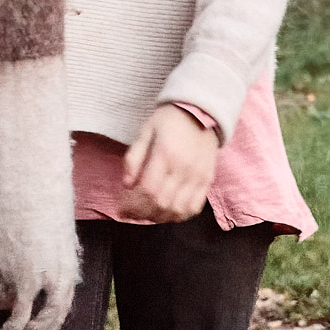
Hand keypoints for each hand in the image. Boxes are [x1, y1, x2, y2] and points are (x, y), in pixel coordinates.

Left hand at [116, 103, 220, 224]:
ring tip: (147, 214)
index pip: (148, 190)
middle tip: (131, 214)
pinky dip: (179, 216)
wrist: (200, 111)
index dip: (133, 205)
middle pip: (161, 203)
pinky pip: (194, 207)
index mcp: (165, 155)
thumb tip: (126, 185)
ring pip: (178, 210)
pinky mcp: (207, 181)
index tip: (122, 210)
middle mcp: (183, 169)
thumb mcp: (145, 132)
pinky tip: (167, 213)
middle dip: (143, 214)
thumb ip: (133, 158)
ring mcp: (197, 177)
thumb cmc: (168, 121)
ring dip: (160, 217)